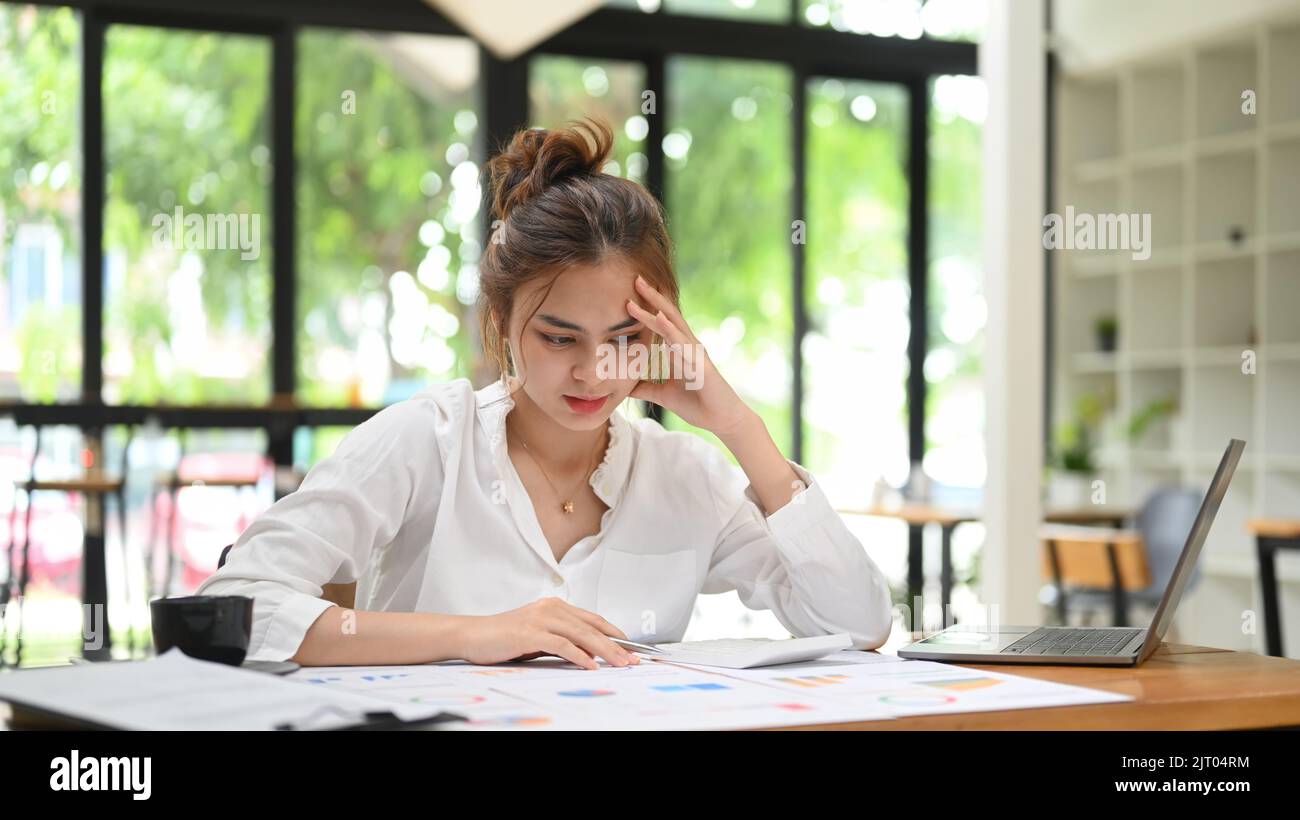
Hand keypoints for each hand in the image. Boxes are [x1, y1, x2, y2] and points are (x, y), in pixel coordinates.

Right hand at [456, 597, 639, 669]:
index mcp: (555, 606)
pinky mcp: (530, 632)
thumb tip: (588, 653)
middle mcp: (551, 608)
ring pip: (582, 634)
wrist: (473, 635)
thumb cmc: (504, 637)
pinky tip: (591, 665)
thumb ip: (561, 639)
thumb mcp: (538, 635)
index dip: (614, 633)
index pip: (592, 619)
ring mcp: (541, 618)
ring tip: (620, 663)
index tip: (631, 647)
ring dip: (604, 651)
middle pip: (592, 627)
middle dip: (616, 645)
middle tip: (633, 659)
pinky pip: (562, 644)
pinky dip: (579, 655)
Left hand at [625, 275, 754, 437]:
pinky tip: (659, 319)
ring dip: (656, 307)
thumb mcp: (663, 395)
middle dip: (652, 296)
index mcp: (680, 349)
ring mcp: (695, 353)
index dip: (647, 308)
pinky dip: (670, 331)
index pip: (662, 323)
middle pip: (668, 314)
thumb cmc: (697, 404)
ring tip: (642, 291)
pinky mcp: (700, 365)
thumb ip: (645, 388)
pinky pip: (683, 344)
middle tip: (635, 278)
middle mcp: (689, 345)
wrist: (721, 419)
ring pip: (673, 324)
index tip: (630, 294)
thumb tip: (625, 387)